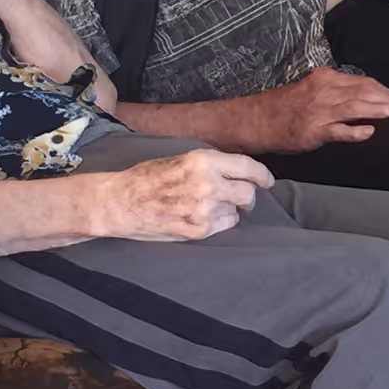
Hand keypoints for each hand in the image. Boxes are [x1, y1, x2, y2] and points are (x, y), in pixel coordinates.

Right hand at [95, 149, 273, 240]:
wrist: (122, 202)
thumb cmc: (147, 178)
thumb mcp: (182, 159)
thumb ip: (211, 165)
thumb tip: (239, 173)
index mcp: (204, 161)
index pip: (248, 167)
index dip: (263, 175)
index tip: (267, 180)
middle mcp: (208, 184)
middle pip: (249, 192)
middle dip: (247, 194)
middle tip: (240, 196)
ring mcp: (205, 209)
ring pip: (238, 211)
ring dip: (231, 209)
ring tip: (209, 205)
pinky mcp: (200, 229)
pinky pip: (225, 225)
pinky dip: (220, 221)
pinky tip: (201, 216)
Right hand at [244, 67, 388, 152]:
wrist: (256, 119)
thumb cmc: (285, 107)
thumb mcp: (311, 90)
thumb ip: (336, 91)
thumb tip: (364, 98)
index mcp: (326, 79)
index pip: (364, 82)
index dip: (386, 90)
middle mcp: (325, 91)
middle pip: (365, 92)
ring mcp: (319, 111)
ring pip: (356, 107)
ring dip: (380, 110)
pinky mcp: (313, 130)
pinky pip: (338, 130)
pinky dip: (355, 131)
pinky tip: (370, 132)